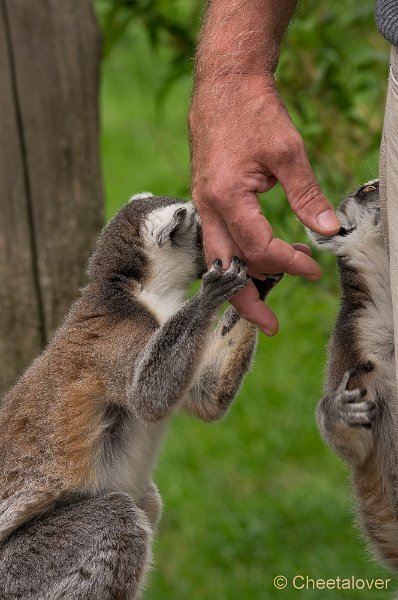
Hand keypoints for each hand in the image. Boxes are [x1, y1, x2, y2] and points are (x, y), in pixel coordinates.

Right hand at [189, 73, 339, 334]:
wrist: (224, 83)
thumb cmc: (254, 112)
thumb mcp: (288, 153)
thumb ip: (307, 197)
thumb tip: (329, 231)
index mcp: (226, 198)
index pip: (258, 249)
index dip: (288, 264)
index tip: (313, 268)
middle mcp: (207, 208)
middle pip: (224, 270)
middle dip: (248, 300)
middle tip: (271, 324)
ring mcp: (203, 206)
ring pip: (218, 259)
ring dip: (244, 279)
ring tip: (273, 290)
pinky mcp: (206, 201)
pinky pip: (218, 242)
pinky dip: (237, 258)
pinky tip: (259, 258)